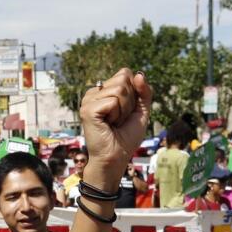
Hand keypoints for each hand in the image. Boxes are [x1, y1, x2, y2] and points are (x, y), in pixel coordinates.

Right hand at [79, 69, 152, 186]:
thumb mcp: (141, 111)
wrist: (116, 157)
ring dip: (124, 110)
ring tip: (114, 123)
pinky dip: (117, 115)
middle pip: (123, 78)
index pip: (125, 73)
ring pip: (119, 90)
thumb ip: (144, 92)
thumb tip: (138, 73)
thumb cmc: (126, 137)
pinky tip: (108, 125)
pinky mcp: (88, 109)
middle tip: (120, 119)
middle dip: (129, 101)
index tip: (126, 112)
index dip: (134, 92)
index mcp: (104, 91)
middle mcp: (94, 92)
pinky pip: (113, 101)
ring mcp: (89, 100)